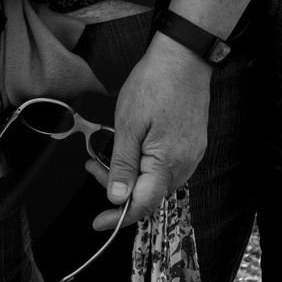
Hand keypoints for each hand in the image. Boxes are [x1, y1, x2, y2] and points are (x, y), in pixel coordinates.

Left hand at [87, 38, 211, 230]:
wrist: (184, 59)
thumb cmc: (154, 85)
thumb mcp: (128, 125)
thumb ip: (122, 165)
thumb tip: (117, 197)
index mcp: (167, 163)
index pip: (142, 205)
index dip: (118, 216)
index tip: (99, 222)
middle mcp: (184, 164)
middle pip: (148, 194)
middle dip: (117, 187)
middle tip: (90, 165)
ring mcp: (190, 155)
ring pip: (156, 180)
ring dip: (129, 174)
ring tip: (104, 153)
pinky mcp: (191, 145)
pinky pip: (165, 166)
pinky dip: (143, 164)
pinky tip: (129, 148)